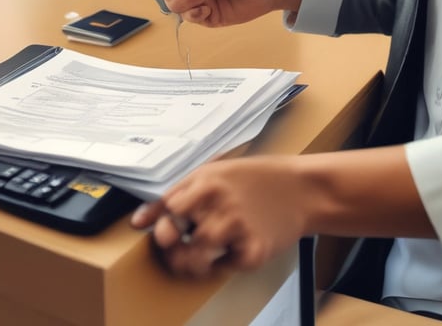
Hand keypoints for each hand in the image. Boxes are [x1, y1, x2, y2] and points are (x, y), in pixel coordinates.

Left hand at [130, 156, 306, 277]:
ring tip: (198, 258)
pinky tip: (227, 255)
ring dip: (190, 263)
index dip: (164, 222)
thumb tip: (139, 222)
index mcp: (206, 182)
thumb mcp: (212, 173)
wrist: (302, 189)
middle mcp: (219, 204)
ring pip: (195, 257)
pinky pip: (225, 268)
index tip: (170, 228)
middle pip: (175, 237)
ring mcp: (238, 228)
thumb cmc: (254, 180)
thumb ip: (176, 194)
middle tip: (178, 249)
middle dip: (171, 248)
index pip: (167, 209)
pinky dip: (222, 266)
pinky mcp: (255, 250)